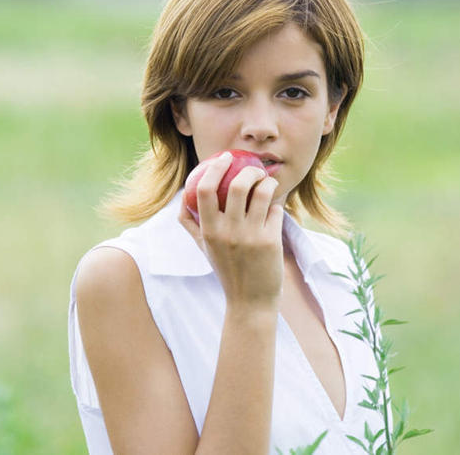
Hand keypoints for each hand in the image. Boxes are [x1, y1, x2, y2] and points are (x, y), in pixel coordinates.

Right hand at [179, 152, 283, 310]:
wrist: (249, 301)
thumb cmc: (226, 270)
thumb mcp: (203, 248)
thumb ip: (190, 223)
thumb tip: (183, 196)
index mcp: (208, 231)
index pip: (205, 190)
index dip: (214, 168)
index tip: (223, 158)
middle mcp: (228, 232)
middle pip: (238, 186)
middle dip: (249, 170)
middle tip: (254, 169)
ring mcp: (250, 237)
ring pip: (262, 193)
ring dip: (268, 182)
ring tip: (268, 183)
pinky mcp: (270, 242)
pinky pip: (276, 210)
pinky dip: (276, 204)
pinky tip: (275, 207)